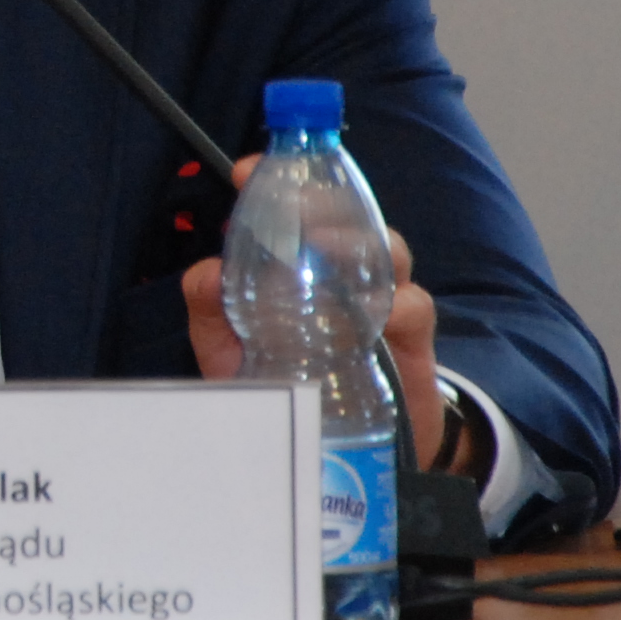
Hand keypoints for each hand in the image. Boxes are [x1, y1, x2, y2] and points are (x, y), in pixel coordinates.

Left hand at [180, 157, 445, 465]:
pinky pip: (414, 309)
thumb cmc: (285, 386)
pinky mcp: (412, 344)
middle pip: (349, 218)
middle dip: (324, 201)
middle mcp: (345, 275)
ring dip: (360, 242)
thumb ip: (212, 310)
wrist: (342, 449)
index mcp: (303, 267)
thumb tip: (206, 272)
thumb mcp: (231, 351)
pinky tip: (371, 307)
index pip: (298, 211)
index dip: (277, 182)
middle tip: (295, 204)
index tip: (246, 170)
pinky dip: (395, 302)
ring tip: (325, 245)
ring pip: (388, 253)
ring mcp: (383, 304)